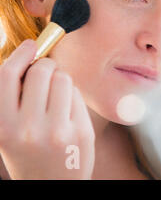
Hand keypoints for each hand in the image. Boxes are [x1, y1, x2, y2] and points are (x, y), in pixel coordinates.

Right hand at [0, 39, 94, 178]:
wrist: (51, 188)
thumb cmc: (28, 154)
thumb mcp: (8, 131)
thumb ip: (14, 99)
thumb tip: (32, 57)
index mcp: (3, 127)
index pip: (8, 76)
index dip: (21, 54)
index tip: (31, 45)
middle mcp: (29, 129)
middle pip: (41, 72)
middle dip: (46, 66)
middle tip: (46, 73)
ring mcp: (58, 131)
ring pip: (64, 79)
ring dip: (61, 80)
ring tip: (57, 97)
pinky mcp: (82, 132)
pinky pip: (78, 96)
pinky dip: (73, 96)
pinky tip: (68, 111)